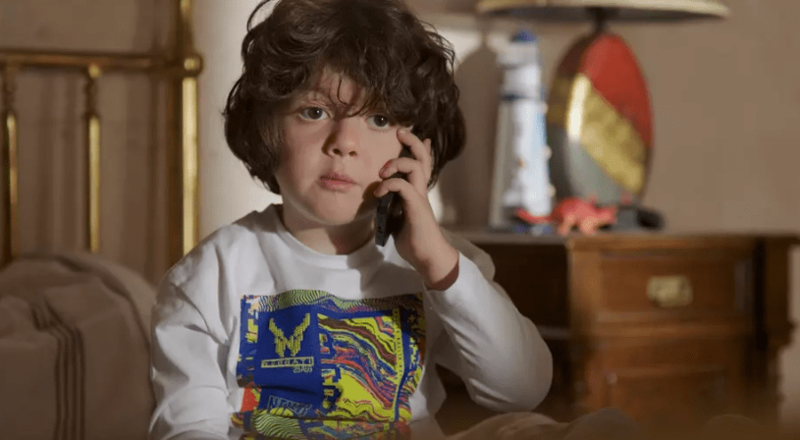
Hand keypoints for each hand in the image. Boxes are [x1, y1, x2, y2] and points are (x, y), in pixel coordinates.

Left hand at [373, 129, 458, 289]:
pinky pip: (404, 186)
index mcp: (418, 191)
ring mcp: (420, 197)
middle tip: (400, 132)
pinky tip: (379, 193)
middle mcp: (421, 190)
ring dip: (397, 163)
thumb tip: (379, 197)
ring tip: (382, 173)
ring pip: (415, 166)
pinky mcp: (417, 208)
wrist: (427, 257)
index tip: (405, 134)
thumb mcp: (397, 216)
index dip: (417, 146)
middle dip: (412, 141)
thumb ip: (391, 203)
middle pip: (423, 157)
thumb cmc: (412, 239)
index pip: (421, 162)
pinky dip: (389, 185)